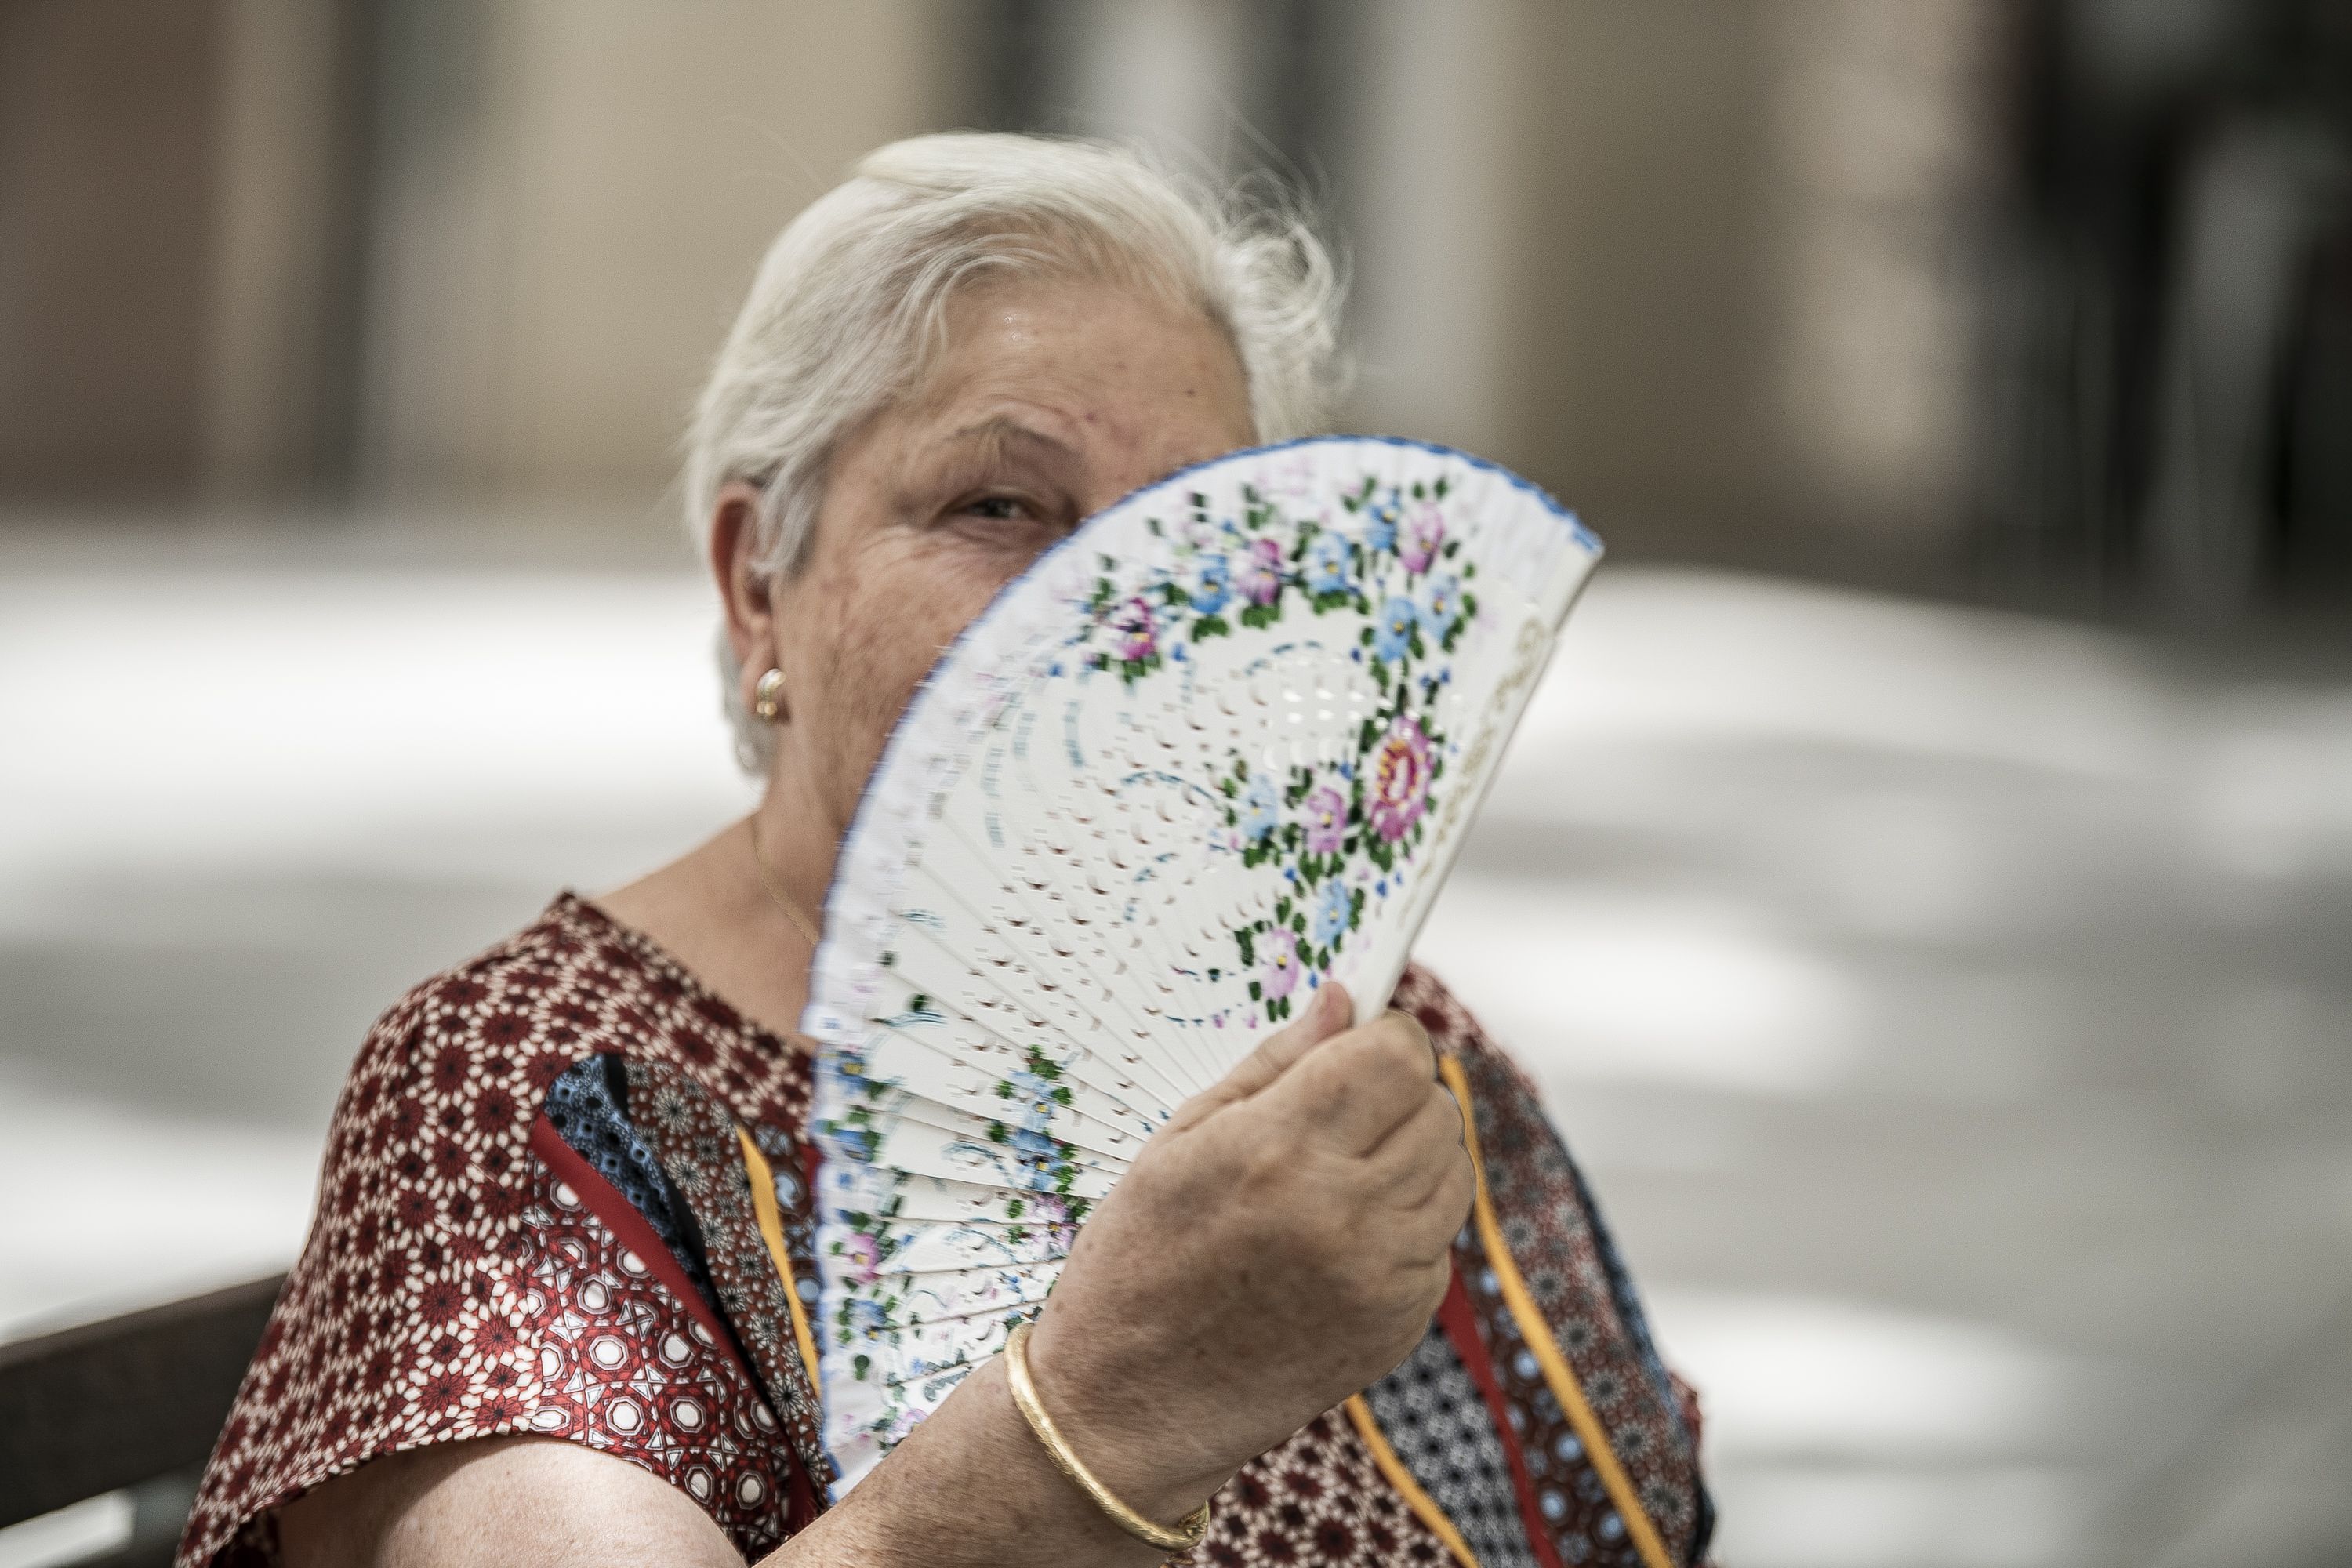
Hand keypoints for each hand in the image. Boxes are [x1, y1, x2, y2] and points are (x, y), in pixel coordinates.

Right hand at [1021, 983, 1475, 1521]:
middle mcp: (1343, 1212)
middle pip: (1437, 1107)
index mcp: (1280, 1149)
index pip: (1398, 1056)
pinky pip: (1438, 1240)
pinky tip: (1337, 1238)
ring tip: (1339, 1174)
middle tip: (1343, 1110)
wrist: (1129, 1404)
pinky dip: (1405, 1225)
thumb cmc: (1138, 1262)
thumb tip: (1342, 1000)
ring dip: (1412, 1156)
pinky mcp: (1399, 1325)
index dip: (1385, 1037)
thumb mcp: (1180, 1141)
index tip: (1359, 1044)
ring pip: (1453, 1172)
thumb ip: (1274, 1064)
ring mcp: (1380, 1277)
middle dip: (1399, 1092)